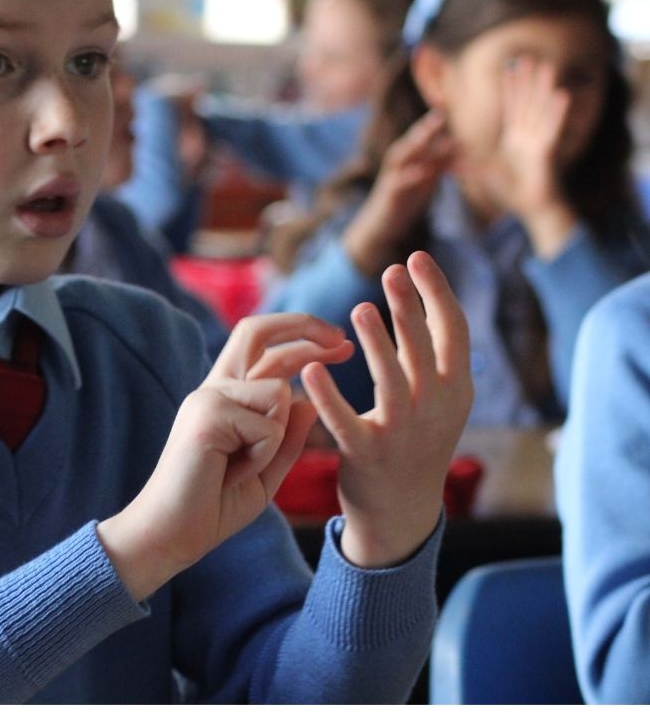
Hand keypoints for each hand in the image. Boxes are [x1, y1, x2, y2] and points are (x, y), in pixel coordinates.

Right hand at [98, 314, 353, 600]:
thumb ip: (287, 437)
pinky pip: (268, 426)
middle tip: (344, 345)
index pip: (262, 345)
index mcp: (225, 394)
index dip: (302, 338)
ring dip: (277, 438)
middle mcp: (214, 386)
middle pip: (257, 330)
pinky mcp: (208, 413)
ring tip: (243, 468)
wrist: (172, 534)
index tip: (339, 344)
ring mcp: (208, 396)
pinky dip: (263, 456)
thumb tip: (307, 402)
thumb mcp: (266, 468)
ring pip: (278, 392)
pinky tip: (232, 474)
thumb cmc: (214, 506)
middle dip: (305, 327)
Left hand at [301, 251, 472, 567]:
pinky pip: (345, 422)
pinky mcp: (367, 456)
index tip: (417, 257)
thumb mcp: (437, 398)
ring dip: (379, 344)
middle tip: (392, 270)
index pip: (454, 331)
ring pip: (393, 383)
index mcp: (456, 389)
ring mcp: (403, 435)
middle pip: (426, 350)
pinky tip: (312, 369)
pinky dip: (329, 396)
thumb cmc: (415, 440)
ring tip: (360, 309)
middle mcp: (436, 410)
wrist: (400, 512)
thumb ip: (429, 355)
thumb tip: (416, 296)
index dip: (437, 292)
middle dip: (410, 308)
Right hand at [342, 109, 453, 275]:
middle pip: (411, 142)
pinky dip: (411, 175)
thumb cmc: (404, 201)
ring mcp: (391, 179)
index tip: (449, 108)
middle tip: (440, 115)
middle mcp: (397, 165)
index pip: (422, 138)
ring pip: (401, 157)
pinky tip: (424, 170)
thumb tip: (461, 147)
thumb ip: (439, 164)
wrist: (380, 227)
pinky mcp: (389, 196)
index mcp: (407, 159)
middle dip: (424, 129)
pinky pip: (399, 183)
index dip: (434, 124)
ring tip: (428, 135)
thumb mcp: (425, 180)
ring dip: (415, 145)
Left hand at [464, 58, 577, 255]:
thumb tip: (448, 163)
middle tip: (527, 57)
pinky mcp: (547, 152)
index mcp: (515, 141)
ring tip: (547, 66)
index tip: (508, 69)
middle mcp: (529, 138)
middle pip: (528, 103)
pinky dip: (558, 113)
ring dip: (544, 88)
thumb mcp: (486, 177)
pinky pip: (553, 128)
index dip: (511, 90)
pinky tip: (562, 94)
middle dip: (527, 81)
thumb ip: (469, 167)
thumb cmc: (513, 196)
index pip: (513, 110)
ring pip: (542, 109)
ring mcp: (539, 142)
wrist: (533, 210)